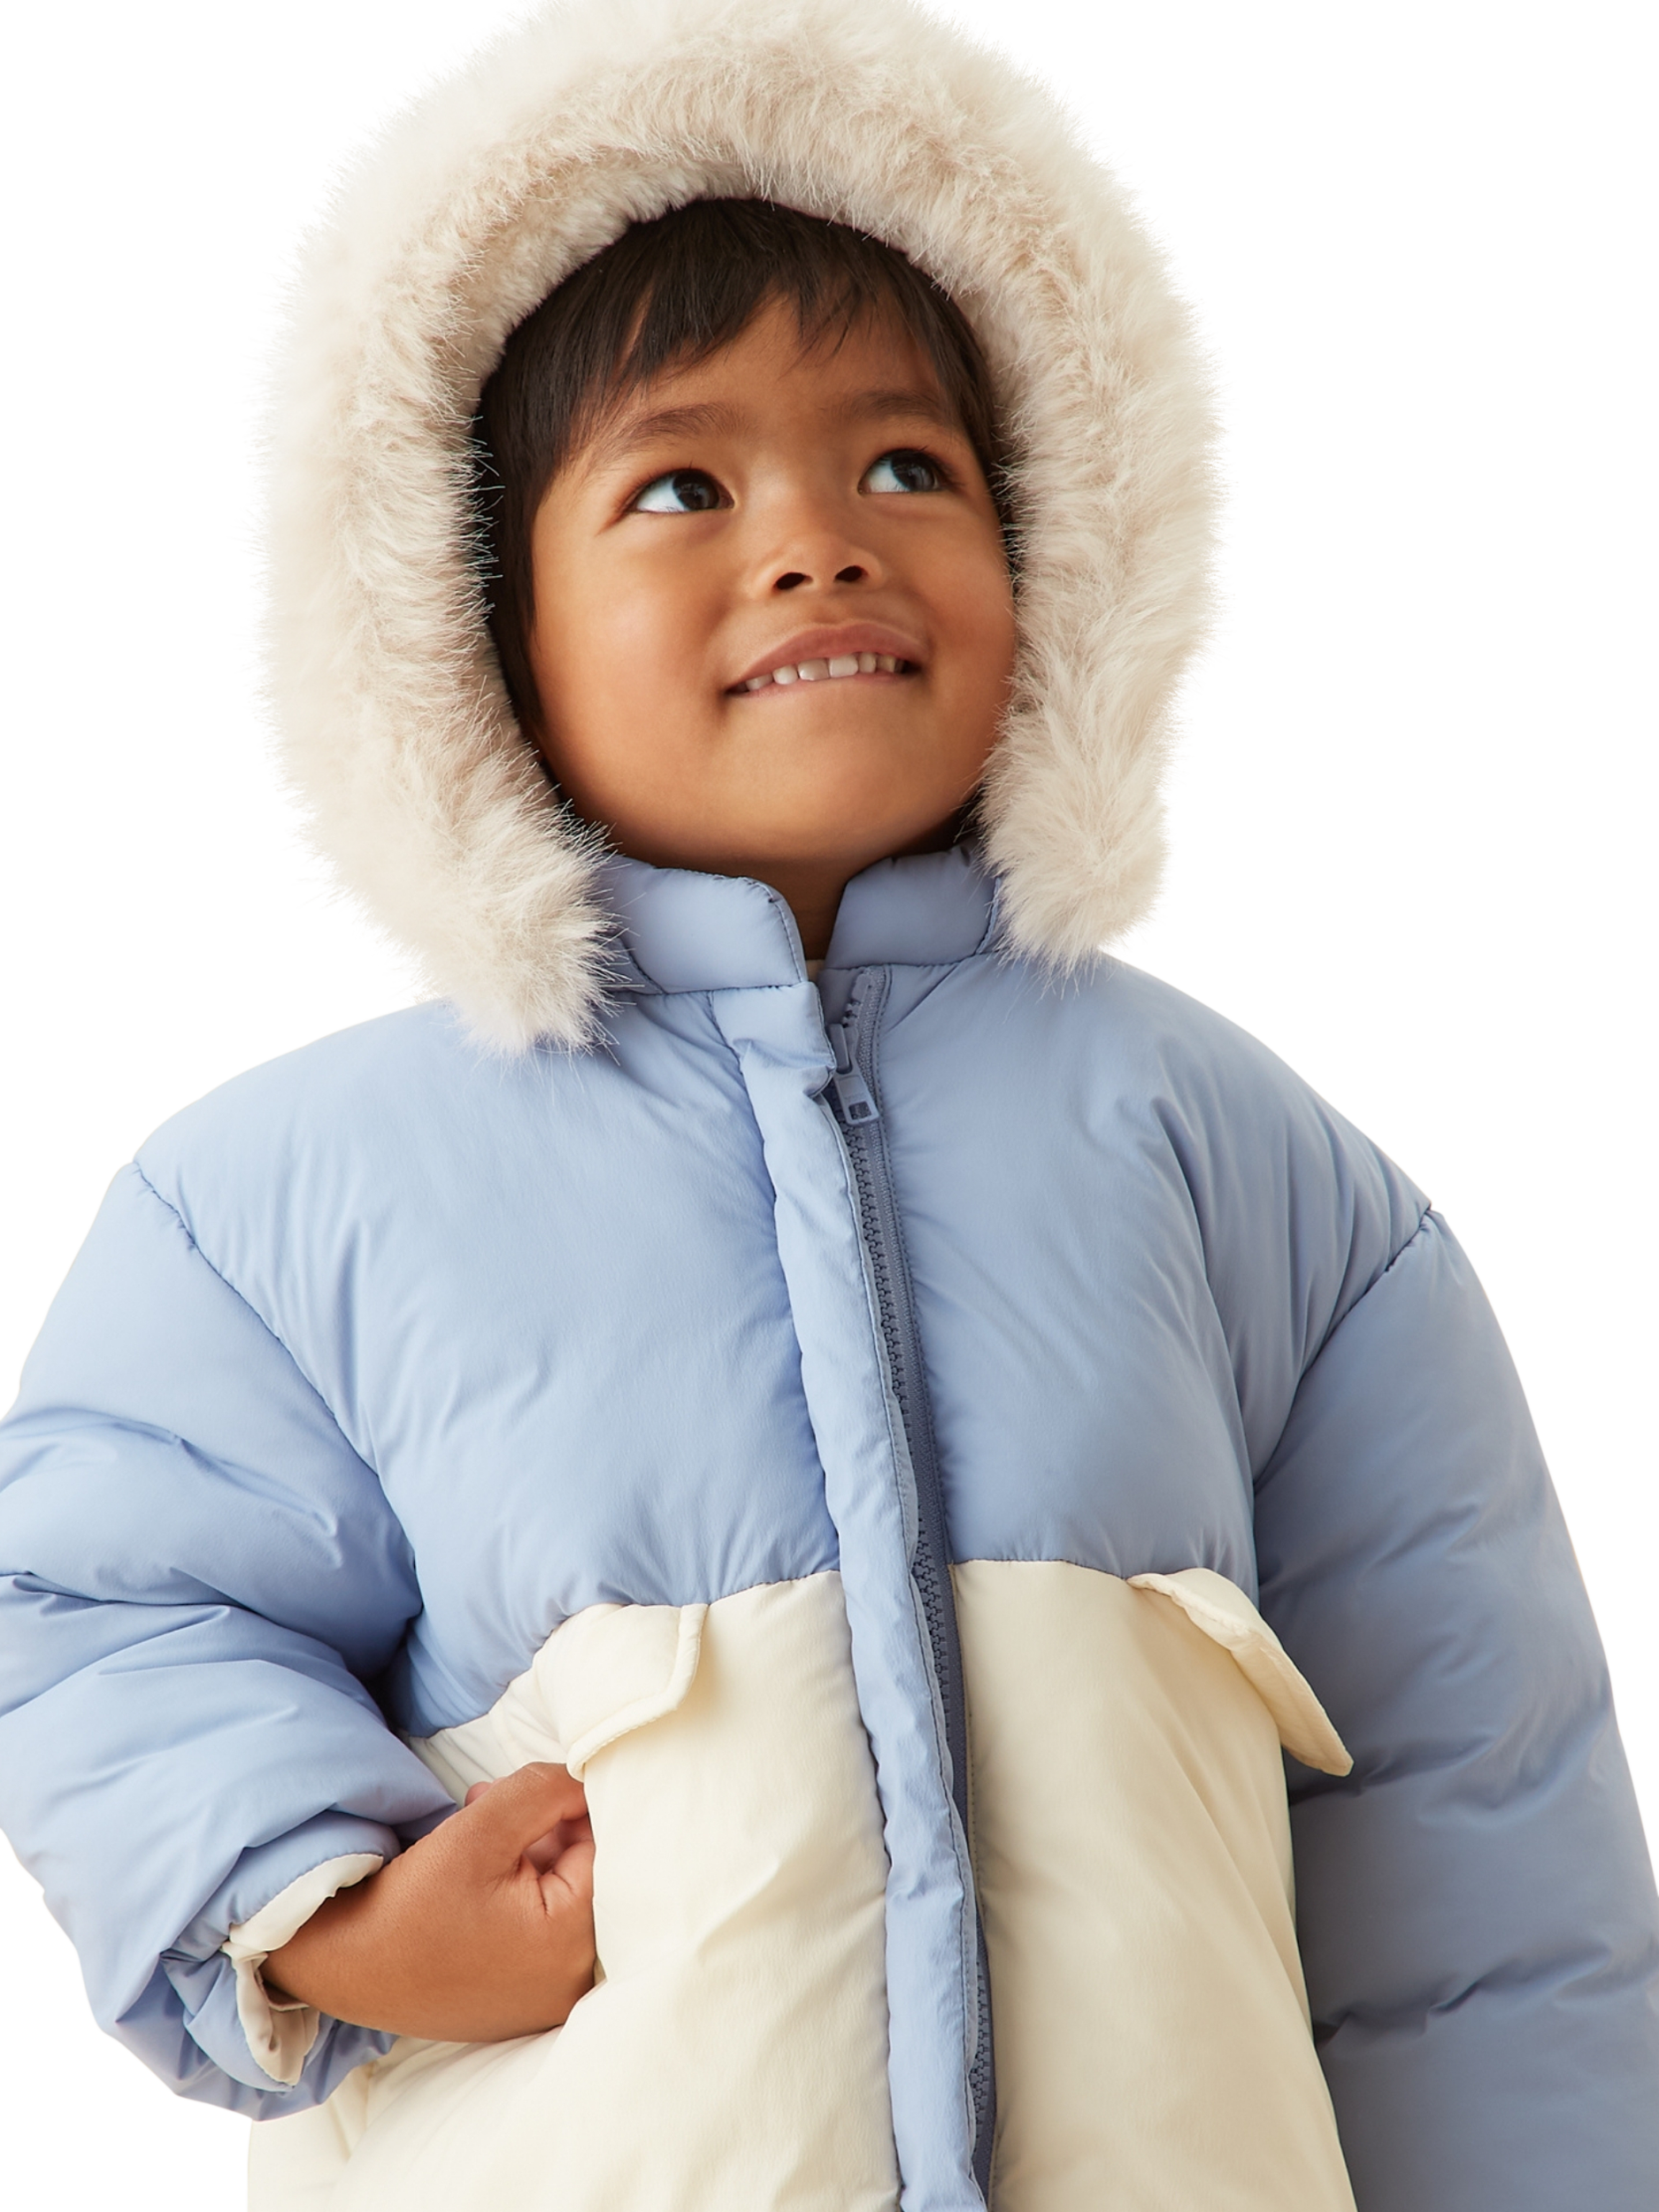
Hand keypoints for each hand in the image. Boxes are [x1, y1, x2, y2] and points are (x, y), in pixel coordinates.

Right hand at [262, 1763, 594, 2042]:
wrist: (341, 1967)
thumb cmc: (409, 1904)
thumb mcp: (480, 1829)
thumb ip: (543, 1792)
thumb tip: (584, 1778)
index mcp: (573, 1944)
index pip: (604, 1850)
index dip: (573, 1805)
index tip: (538, 1786)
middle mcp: (571, 1982)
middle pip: (584, 1875)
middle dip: (546, 1826)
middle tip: (494, 1799)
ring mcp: (546, 1998)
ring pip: (560, 1898)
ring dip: (528, 1852)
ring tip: (476, 1822)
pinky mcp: (519, 2000)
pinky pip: (539, 1931)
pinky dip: (517, 1892)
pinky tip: (477, 1870)